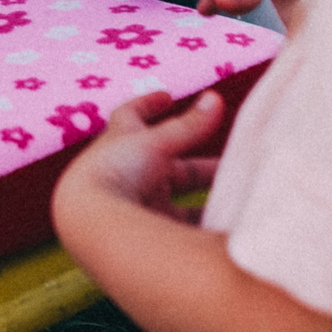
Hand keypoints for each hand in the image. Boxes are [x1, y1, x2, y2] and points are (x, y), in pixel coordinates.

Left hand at [57, 87, 222, 220]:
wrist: (92, 229)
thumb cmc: (116, 173)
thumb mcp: (155, 144)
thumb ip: (188, 126)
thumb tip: (214, 98)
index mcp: (118, 144)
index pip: (131, 117)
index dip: (147, 105)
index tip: (165, 96)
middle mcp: (126, 174)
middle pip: (169, 168)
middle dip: (201, 169)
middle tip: (233, 165)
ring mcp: (136, 205)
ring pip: (177, 198)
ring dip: (206, 198)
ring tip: (239, 198)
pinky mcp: (148, 234)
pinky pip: (180, 226)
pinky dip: (202, 224)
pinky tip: (227, 226)